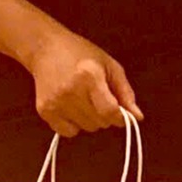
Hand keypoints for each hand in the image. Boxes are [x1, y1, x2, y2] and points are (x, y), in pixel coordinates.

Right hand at [23, 25, 141, 138]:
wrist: (45, 48)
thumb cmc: (81, 53)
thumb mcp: (109, 65)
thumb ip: (125, 92)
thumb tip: (137, 117)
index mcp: (89, 76)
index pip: (109, 111)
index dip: (120, 117)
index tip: (122, 114)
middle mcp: (71, 91)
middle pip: (99, 122)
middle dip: (106, 115)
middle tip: (100, 99)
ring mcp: (55, 102)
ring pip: (86, 128)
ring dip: (91, 119)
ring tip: (84, 99)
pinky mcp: (44, 110)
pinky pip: (68, 132)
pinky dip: (74, 125)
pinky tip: (71, 107)